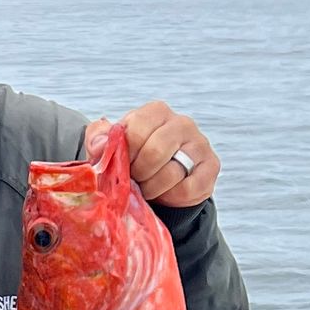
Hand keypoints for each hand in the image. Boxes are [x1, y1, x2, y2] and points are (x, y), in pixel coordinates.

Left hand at [83, 102, 219, 209]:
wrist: (159, 181)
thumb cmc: (133, 159)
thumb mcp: (111, 147)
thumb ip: (98, 140)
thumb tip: (99, 146)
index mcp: (156, 112)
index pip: (136, 129)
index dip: (125, 154)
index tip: (122, 164)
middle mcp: (182, 123)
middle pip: (155, 151)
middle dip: (139, 174)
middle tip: (134, 180)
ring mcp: (200, 144)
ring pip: (172, 172)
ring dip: (152, 188)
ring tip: (147, 188)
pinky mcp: (211, 167)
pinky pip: (188, 188)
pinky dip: (171, 197)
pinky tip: (165, 194)